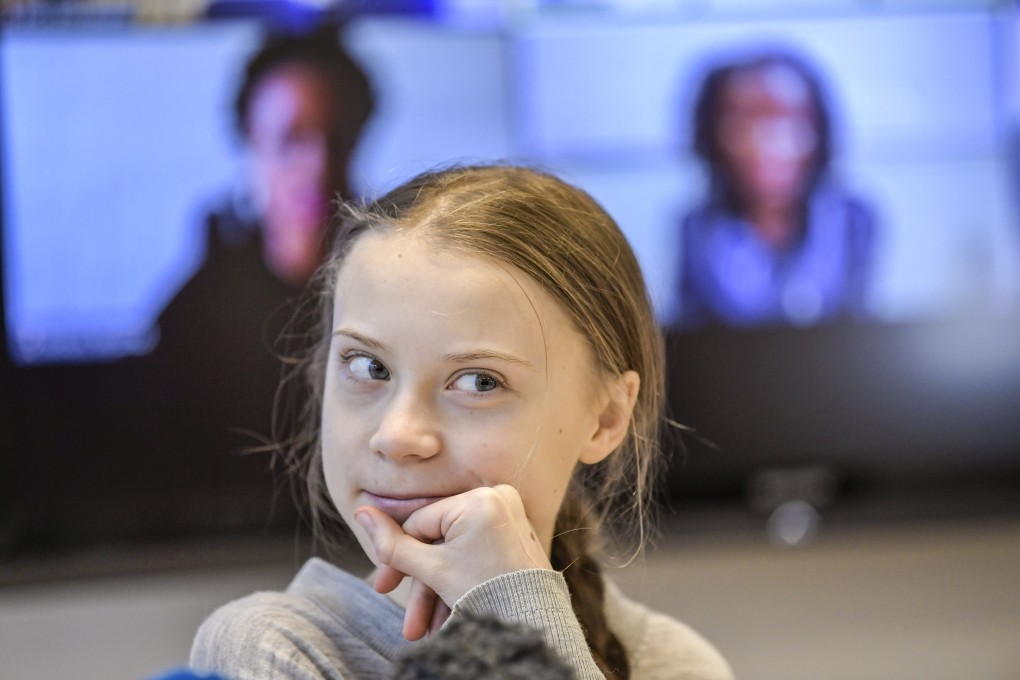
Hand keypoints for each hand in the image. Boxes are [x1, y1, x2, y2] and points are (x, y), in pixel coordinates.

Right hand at [354, 484, 551, 640]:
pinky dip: (461, 584)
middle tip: (407, 618)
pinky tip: (448, 620)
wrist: (534, 624)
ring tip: (426, 632)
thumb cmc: (485, 593)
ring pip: (456, 553)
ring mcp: (510, 517)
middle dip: (421, 586)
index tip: (382, 586)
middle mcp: (498, 499)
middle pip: (439, 541)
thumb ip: (392, 544)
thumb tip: (360, 511)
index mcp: (478, 498)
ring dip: (438, 594)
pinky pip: (476, 555)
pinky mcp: (517, 537)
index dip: (398, 556)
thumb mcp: (431, 570)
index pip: (420, 522)